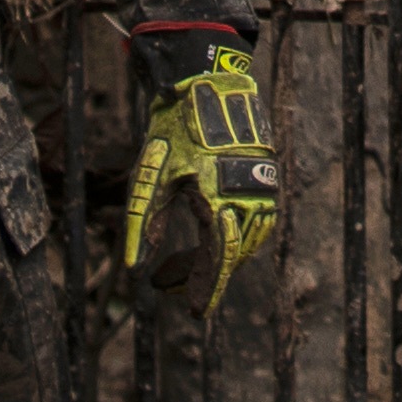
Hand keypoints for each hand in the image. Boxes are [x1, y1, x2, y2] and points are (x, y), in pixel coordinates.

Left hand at [121, 41, 281, 301]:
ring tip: (179, 265)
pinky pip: (254, 223)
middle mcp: (248, 198)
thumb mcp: (152, 177)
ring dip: (216, 259)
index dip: (206, 289)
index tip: (195, 314)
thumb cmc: (174, 131)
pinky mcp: (265, 180)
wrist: (208, 87)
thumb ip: (146, 224)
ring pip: (244, 242)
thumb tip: (137, 266)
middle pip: (231, 255)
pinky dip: (231, 239)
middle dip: (201, 277)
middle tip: (167, 284)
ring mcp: (261, 188)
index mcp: (220, 199)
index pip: (219, 260)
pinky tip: (206, 239)